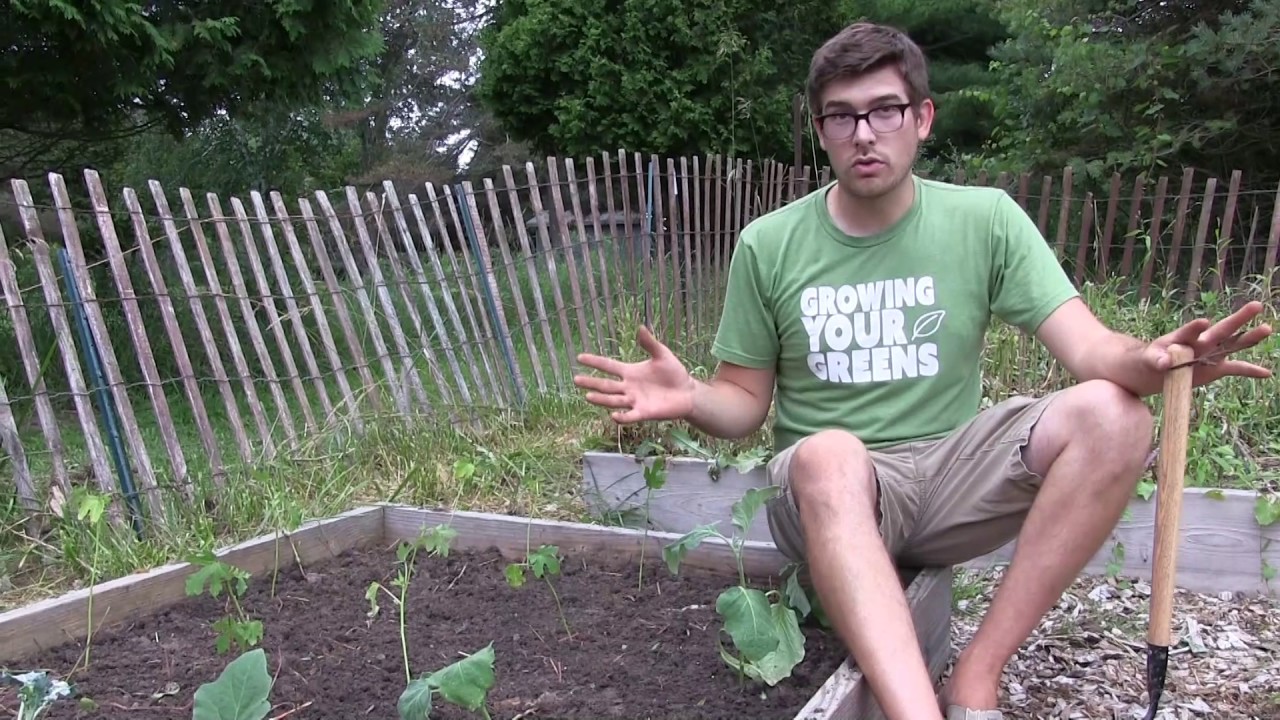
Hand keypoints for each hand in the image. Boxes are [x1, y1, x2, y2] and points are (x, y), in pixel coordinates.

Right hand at [573, 325, 694, 423]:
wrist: (687, 392)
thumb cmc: (674, 373)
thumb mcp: (662, 355)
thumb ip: (650, 343)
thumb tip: (640, 327)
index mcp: (630, 372)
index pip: (608, 365)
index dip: (594, 361)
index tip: (579, 357)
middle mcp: (628, 387)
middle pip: (606, 385)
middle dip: (591, 382)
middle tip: (576, 379)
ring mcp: (634, 400)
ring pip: (613, 400)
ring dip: (601, 399)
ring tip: (588, 396)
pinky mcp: (643, 412)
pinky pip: (630, 416)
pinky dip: (622, 417)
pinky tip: (613, 415)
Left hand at [1144, 300, 1272, 385]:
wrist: (1156, 369)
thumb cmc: (1152, 358)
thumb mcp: (1150, 359)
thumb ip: (1157, 359)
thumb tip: (1164, 363)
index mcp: (1183, 337)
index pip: (1189, 331)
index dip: (1195, 327)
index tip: (1203, 322)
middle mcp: (1202, 342)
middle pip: (1222, 330)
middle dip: (1238, 319)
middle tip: (1256, 305)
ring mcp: (1211, 354)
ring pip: (1234, 344)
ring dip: (1250, 338)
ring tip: (1267, 328)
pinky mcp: (1216, 368)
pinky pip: (1236, 369)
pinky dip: (1250, 371)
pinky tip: (1267, 373)